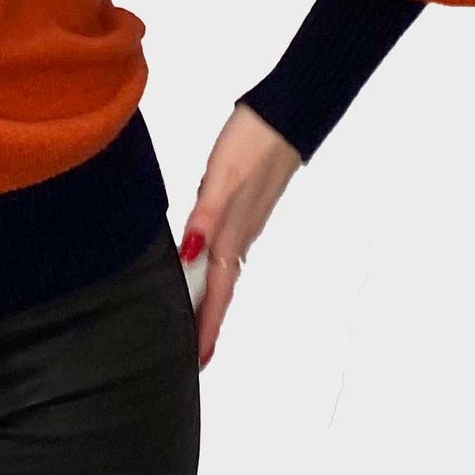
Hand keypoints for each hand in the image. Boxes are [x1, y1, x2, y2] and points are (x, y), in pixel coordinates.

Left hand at [180, 102, 302, 370]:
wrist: (285, 114)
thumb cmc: (252, 142)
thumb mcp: (223, 177)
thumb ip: (206, 216)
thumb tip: (189, 257)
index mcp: (233, 232)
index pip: (217, 291)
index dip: (206, 326)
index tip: (197, 361)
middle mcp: (240, 234)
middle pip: (222, 289)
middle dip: (208, 323)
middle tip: (195, 355)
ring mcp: (245, 221)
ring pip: (225, 272)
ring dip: (211, 299)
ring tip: (197, 322)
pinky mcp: (245, 206)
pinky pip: (227, 251)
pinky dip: (214, 270)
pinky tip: (204, 266)